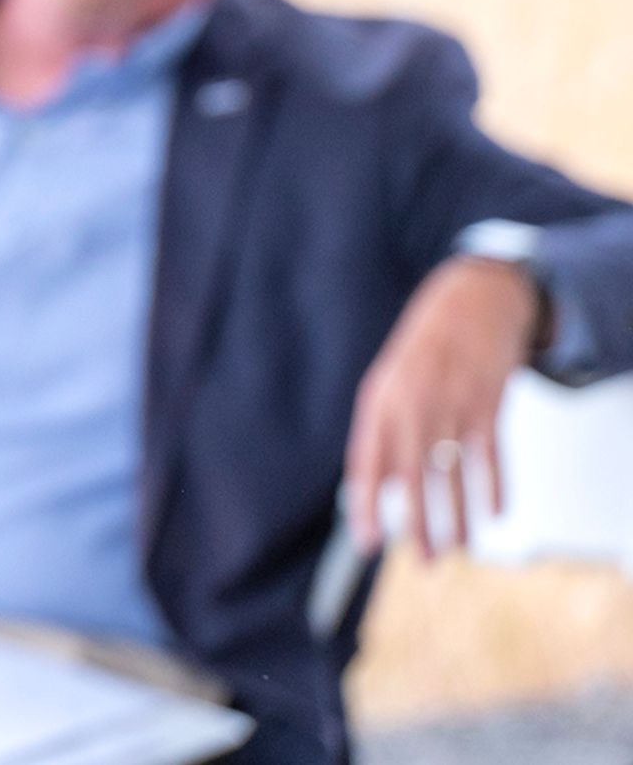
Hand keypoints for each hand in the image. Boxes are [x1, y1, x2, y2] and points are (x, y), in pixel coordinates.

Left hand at [343, 256, 541, 560]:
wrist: (471, 299)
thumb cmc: (424, 350)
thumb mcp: (389, 385)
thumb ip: (383, 434)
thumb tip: (378, 488)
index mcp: (378, 401)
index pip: (366, 462)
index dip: (365, 505)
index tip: (367, 542)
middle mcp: (412, 403)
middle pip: (411, 474)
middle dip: (416, 522)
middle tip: (423, 560)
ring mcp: (452, 401)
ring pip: (453, 471)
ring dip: (457, 515)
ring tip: (457, 549)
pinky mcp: (489, 400)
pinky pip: (490, 452)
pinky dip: (494, 485)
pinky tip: (494, 513)